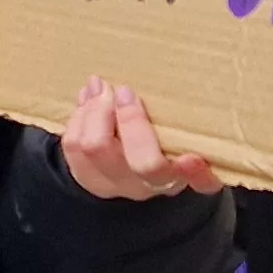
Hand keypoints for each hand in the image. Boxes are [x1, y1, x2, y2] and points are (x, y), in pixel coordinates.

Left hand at [59, 78, 222, 201]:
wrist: (126, 168)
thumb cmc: (162, 141)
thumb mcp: (184, 137)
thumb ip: (192, 126)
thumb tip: (196, 107)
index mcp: (184, 175)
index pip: (199, 182)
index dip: (195, 174)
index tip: (192, 157)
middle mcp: (152, 186)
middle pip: (141, 163)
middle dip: (131, 121)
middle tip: (125, 91)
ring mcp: (116, 185)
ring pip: (97, 150)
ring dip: (95, 111)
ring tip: (100, 86)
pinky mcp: (86, 176)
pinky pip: (73, 146)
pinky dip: (78, 117)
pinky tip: (87, 98)